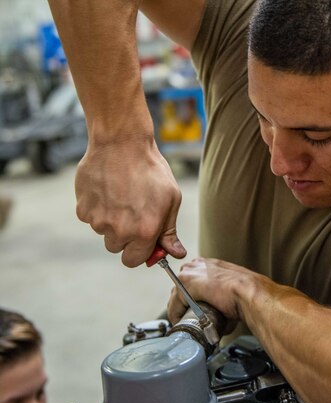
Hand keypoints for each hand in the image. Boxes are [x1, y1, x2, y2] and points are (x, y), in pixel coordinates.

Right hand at [75, 138, 185, 266]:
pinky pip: (90, 217)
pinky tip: (107, 189)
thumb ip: (170, 231)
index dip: (138, 250)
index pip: (134, 260)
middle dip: (124, 235)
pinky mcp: (83, 209)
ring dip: (110, 219)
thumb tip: (176, 253)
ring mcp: (97, 221)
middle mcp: (119, 230)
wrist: (121, 142)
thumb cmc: (150, 168)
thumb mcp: (171, 198)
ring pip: (103, 231)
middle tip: (131, 210)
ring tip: (120, 194)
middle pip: (116, 247)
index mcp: (144, 231)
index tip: (141, 239)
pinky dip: (97, 207)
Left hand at [166, 257, 261, 324]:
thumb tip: (220, 314)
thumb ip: (221, 296)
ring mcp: (190, 272)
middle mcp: (198, 265)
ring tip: (185, 322)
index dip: (190, 298)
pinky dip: (175, 315)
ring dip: (179, 310)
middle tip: (188, 317)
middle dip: (183, 304)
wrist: (248, 292)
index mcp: (210, 265)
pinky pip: (174, 305)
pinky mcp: (185, 283)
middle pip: (180, 287)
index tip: (192, 308)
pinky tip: (180, 322)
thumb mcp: (231, 289)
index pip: (191, 281)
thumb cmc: (246, 293)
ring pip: (175, 296)